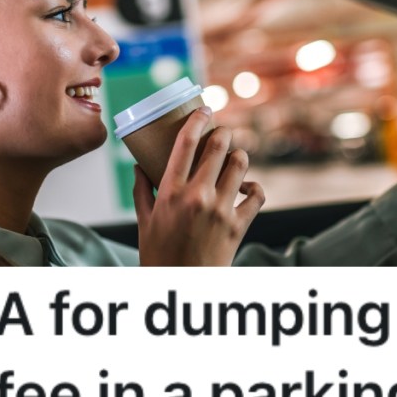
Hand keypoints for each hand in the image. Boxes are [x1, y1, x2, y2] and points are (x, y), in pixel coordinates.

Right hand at [133, 107, 264, 265]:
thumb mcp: (145, 222)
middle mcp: (197, 196)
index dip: (198, 119)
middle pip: (219, 146)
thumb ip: (142, 191)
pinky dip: (254, 187)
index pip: (186, 142)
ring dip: (239, 156)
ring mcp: (220, 210)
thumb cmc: (159, 255)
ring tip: (234, 159)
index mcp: (170, 192)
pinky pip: (257, 195)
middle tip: (223, 133)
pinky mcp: (238, 225)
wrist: (181, 287)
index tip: (204, 109)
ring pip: (241, 164)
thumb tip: (139, 165)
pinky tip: (246, 188)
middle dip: (224, 133)